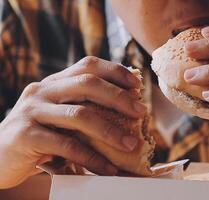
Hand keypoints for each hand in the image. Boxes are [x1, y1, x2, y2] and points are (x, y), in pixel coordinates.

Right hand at [0, 56, 146, 188]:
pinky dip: (92, 158)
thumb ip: (84, 108)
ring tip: (131, 145)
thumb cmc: (41, 136)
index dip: (115, 71)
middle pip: (86, 84)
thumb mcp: (60, 116)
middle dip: (118, 97)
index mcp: (54, 83)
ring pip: (79, 115)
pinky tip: (108, 169)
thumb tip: (129, 109)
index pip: (88, 65)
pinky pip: (67, 146)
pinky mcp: (26, 136)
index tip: (138, 84)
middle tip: (141, 112)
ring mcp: (32, 111)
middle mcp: (42, 91)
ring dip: (110, 131)